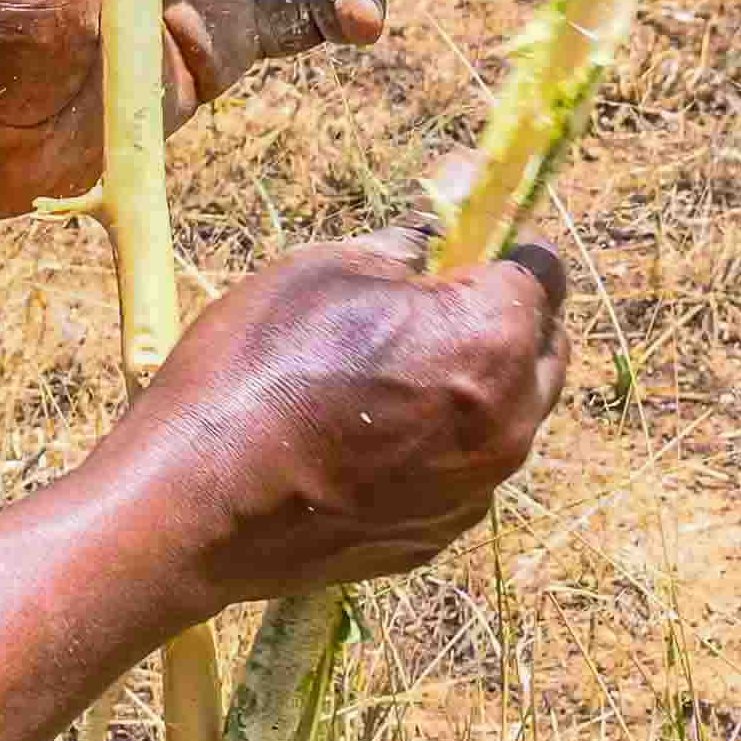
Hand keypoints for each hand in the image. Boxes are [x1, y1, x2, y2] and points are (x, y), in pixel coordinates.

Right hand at [103, 235, 572, 609]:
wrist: (196, 507)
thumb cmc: (254, 372)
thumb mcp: (323, 273)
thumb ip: (407, 242)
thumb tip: (447, 206)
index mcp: (491, 340)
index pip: (542, 272)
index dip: (502, 253)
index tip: (462, 254)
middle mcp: (510, 421)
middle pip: (544, 350)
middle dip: (505, 321)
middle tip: (430, 310)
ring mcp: (478, 488)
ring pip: (510, 416)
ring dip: (476, 386)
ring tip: (389, 378)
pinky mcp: (440, 533)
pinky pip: (464, 472)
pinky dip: (439, 446)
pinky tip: (368, 440)